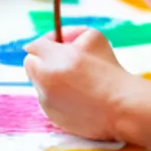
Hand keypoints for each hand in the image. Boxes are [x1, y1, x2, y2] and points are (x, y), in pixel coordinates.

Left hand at [24, 27, 133, 141]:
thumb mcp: (93, 36)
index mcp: (53, 59)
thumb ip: (70, 33)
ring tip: (76, 79)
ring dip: (50, 77)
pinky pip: (47, 99)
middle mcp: (45, 81)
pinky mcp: (51, 117)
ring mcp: (46, 102)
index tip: (57, 42)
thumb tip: (56, 38)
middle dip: (42, 59)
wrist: (120, 106)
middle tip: (63, 59)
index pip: (34, 46)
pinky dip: (57, 94)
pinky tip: (78, 94)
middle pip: (30, 64)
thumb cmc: (108, 68)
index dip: (47, 42)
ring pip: (39, 82)